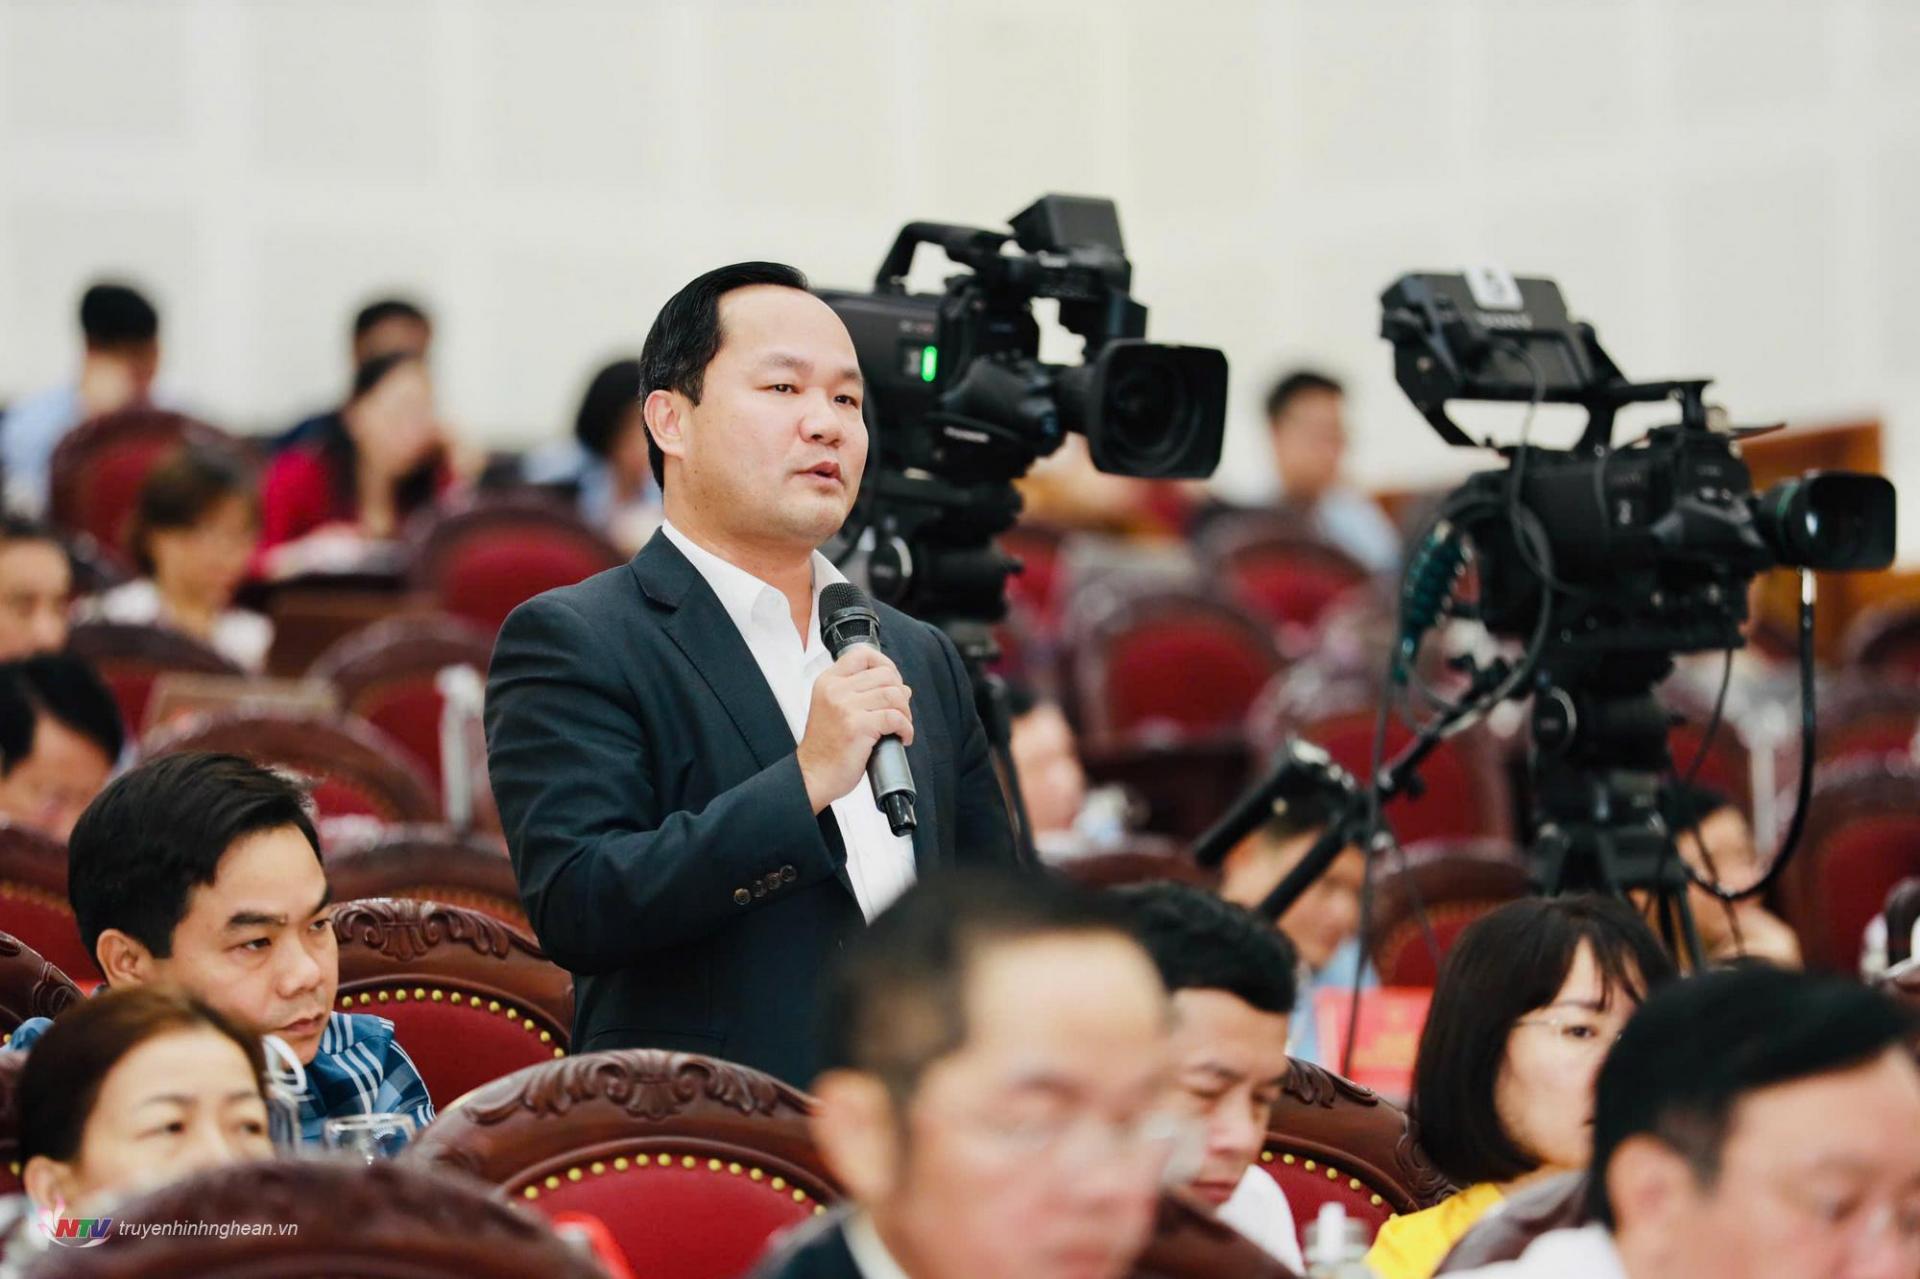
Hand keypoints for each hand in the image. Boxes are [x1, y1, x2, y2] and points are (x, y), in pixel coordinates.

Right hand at [796, 646, 912, 812]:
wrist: (813, 775)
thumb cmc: (826, 747)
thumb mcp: (832, 708)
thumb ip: (859, 693)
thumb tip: (901, 687)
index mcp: (828, 681)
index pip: (862, 654)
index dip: (885, 663)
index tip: (893, 681)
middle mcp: (836, 690)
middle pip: (885, 675)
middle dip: (900, 692)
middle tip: (900, 711)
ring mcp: (846, 707)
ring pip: (894, 694)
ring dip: (906, 711)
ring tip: (902, 725)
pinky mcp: (858, 726)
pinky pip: (895, 718)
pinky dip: (906, 728)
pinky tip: (902, 738)